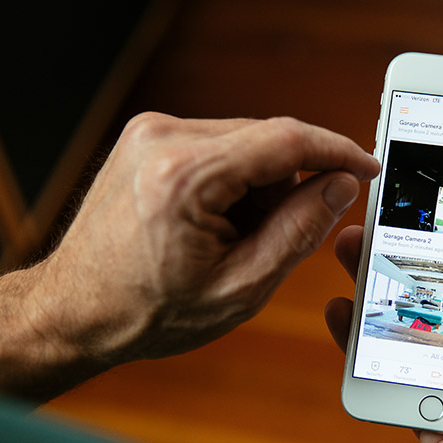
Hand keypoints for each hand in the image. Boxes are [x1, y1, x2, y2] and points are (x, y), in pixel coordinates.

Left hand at [0, 113, 377, 400]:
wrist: (74, 310)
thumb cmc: (147, 310)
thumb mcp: (240, 287)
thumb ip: (299, 230)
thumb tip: (340, 186)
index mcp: (184, 178)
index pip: (285, 141)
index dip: (337, 152)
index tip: (368, 166)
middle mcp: (162, 138)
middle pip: (266, 140)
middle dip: (288, 186)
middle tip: (271, 240)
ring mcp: (149, 132)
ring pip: (244, 143)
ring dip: (258, 185)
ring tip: (228, 239)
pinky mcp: (146, 136)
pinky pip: (218, 145)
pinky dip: (233, 181)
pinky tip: (212, 221)